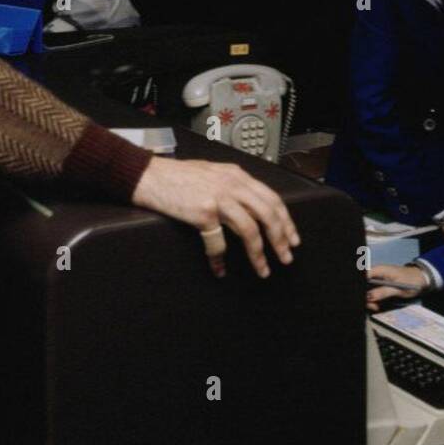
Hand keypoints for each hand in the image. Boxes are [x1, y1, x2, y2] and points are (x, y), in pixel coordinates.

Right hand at [130, 157, 299, 277]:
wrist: (150, 176)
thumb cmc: (178, 177)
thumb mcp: (213, 174)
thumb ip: (233, 185)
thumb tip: (251, 207)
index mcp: (237, 175)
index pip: (272, 198)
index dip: (286, 221)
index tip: (293, 239)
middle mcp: (232, 184)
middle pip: (268, 214)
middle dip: (281, 239)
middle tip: (286, 258)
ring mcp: (218, 198)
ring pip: (250, 230)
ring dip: (259, 254)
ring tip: (263, 270)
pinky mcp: (203, 212)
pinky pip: (218, 243)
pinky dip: (220, 260)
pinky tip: (219, 270)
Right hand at [365, 264, 427, 310]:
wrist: (420, 279)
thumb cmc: (411, 280)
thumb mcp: (398, 288)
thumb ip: (383, 292)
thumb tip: (369, 296)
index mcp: (379, 270)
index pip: (362, 276)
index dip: (359, 286)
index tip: (362, 298)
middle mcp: (375, 273)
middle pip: (362, 284)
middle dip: (364, 296)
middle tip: (372, 306)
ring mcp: (376, 279)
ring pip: (365, 290)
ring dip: (368, 300)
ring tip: (376, 307)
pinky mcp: (379, 285)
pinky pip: (371, 292)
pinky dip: (372, 300)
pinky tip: (377, 305)